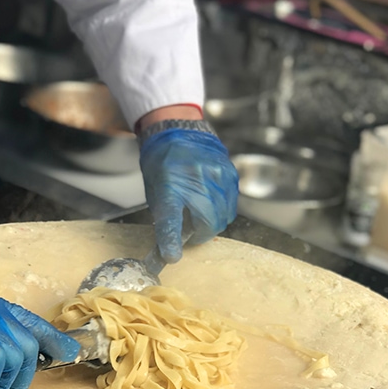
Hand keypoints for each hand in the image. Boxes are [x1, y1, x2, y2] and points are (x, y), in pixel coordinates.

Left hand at [139, 126, 238, 262]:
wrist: (177, 132)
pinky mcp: (231, 175)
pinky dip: (221, 211)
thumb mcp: (156, 194)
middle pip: (208, 224)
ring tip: (199, 211)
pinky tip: (210, 202)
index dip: (170, 241)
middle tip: (190, 229)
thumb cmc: (163, 166)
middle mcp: (196, 181)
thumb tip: (169, 252)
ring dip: (212, 222)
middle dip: (199, 233)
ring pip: (223, 218)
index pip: (170, 220)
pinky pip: (231, 206)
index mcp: (170, 187)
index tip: (171, 257)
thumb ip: (166, 222)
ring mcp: (217, 177)